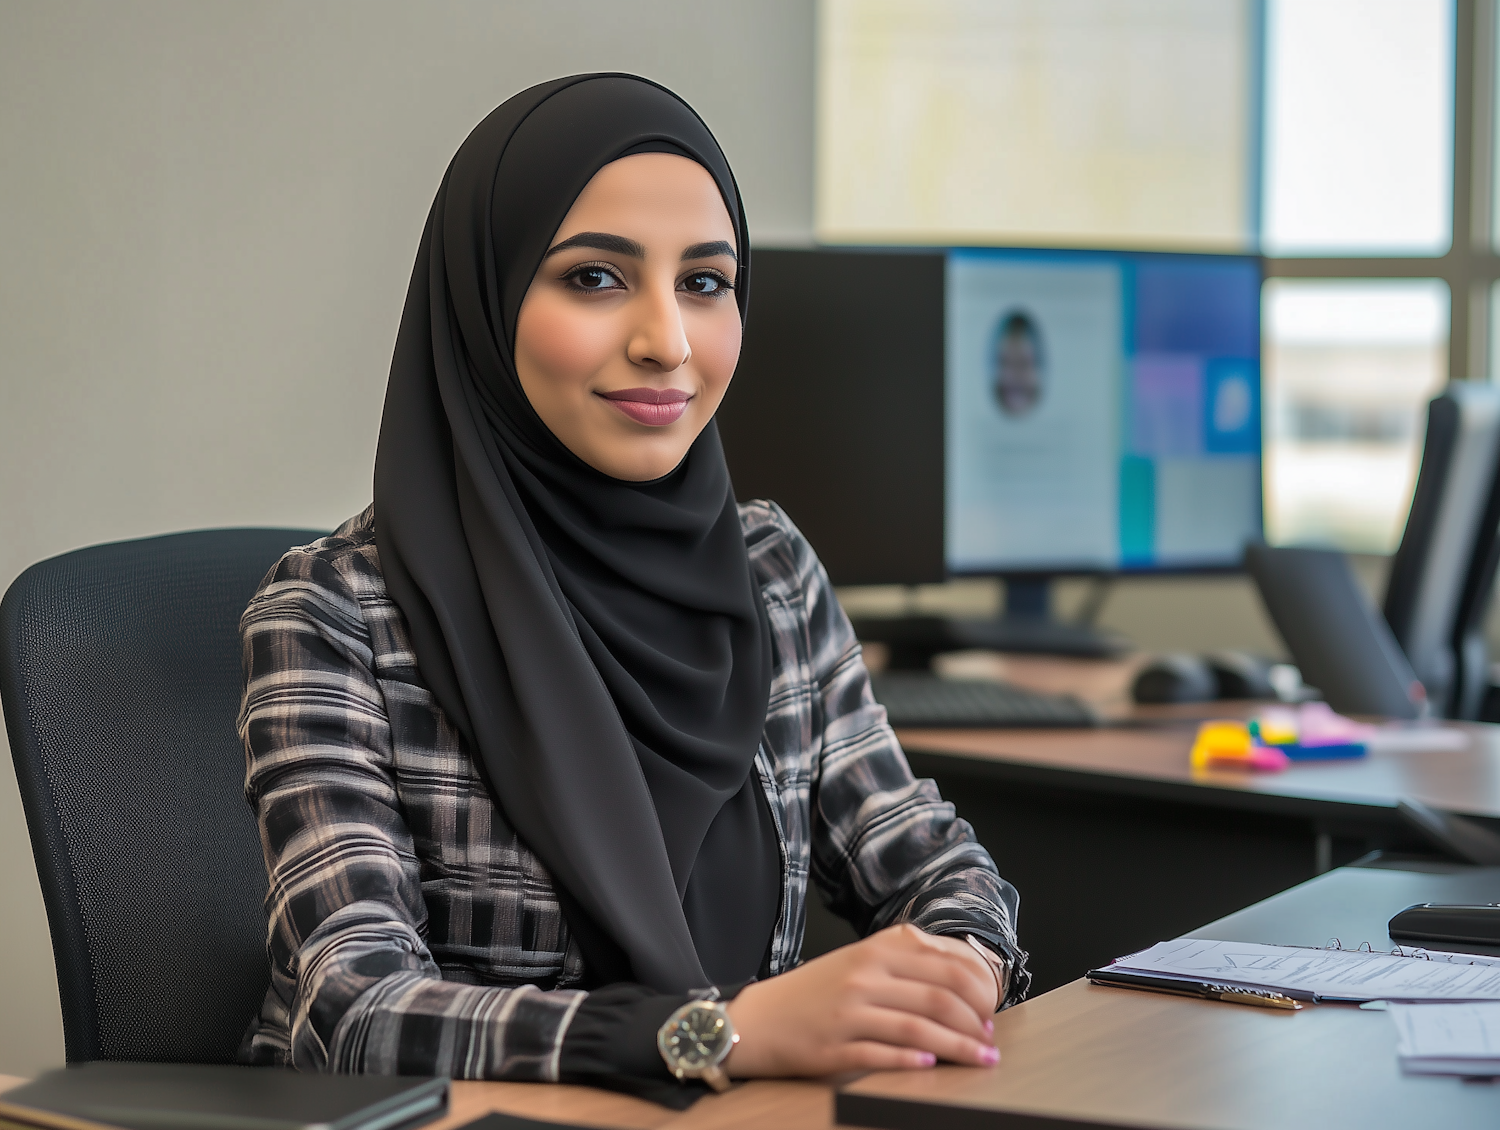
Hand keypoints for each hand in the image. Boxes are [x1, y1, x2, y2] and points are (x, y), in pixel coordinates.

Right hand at [722, 923, 999, 1077]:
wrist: (759, 1018)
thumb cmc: (814, 991)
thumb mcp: (857, 959)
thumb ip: (902, 958)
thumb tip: (960, 976)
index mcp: (875, 949)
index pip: (945, 965)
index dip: (978, 988)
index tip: (992, 1007)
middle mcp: (864, 976)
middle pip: (939, 997)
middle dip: (975, 1021)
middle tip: (990, 1038)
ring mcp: (849, 1013)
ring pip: (919, 1029)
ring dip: (959, 1048)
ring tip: (981, 1059)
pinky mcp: (834, 1048)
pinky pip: (883, 1055)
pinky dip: (913, 1062)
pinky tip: (933, 1066)